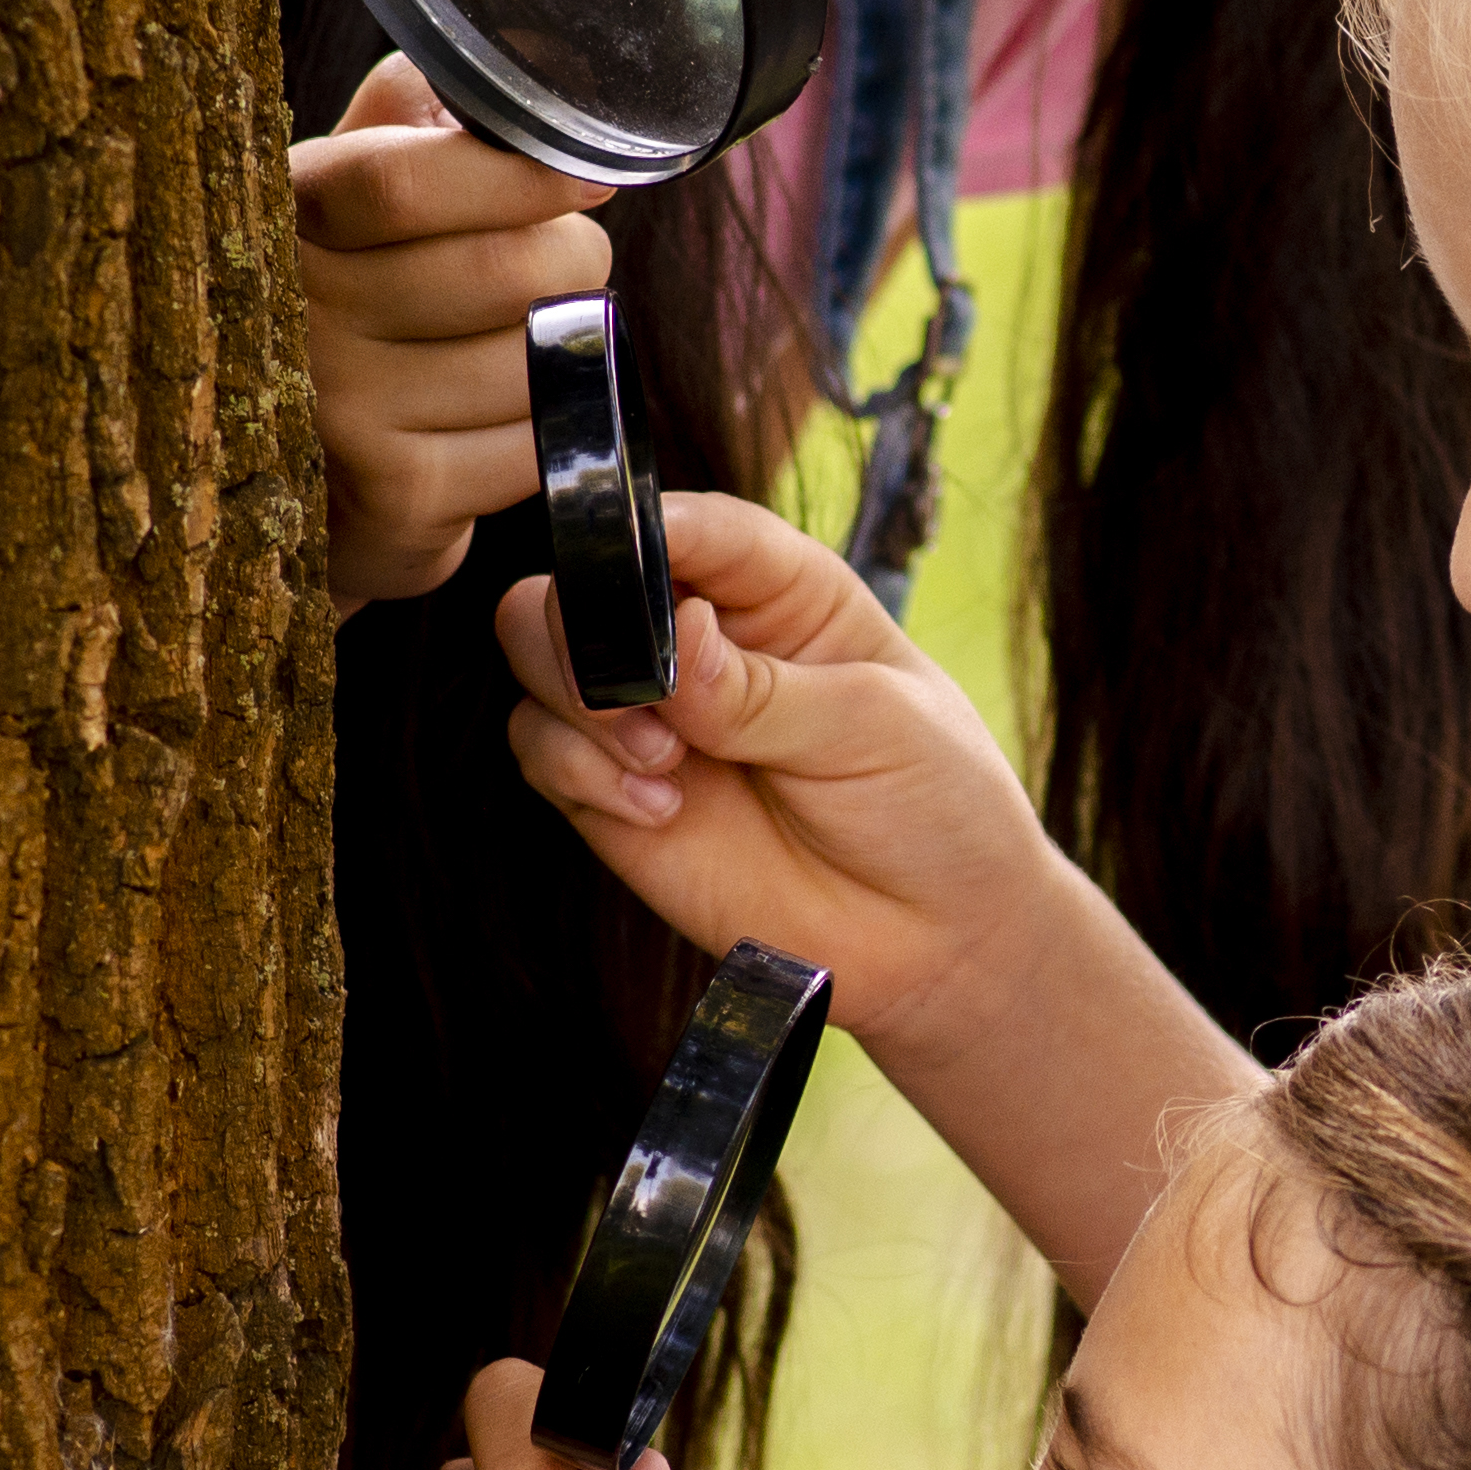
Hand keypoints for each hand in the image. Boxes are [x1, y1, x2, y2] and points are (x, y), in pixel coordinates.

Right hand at [296, 54, 616, 607]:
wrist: (305, 480)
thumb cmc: (353, 307)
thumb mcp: (352, 200)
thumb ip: (412, 122)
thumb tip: (517, 69)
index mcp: (288, 214)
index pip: (402, 179)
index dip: (516, 174)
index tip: (588, 175)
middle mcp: (296, 313)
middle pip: (502, 268)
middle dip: (574, 259)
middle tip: (570, 262)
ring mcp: (339, 411)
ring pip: (533, 358)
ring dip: (564, 348)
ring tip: (524, 342)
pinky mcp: (394, 497)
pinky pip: (534, 444)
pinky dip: (548, 429)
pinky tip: (497, 421)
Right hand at [504, 490, 1085, 1066]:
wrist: (933, 941)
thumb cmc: (932, 807)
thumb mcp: (873, 726)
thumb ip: (762, 686)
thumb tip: (672, 632)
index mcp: (782, 592)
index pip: (693, 528)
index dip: (645, 530)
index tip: (625, 561)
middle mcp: (702, 641)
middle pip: (579, 582)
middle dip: (580, 626)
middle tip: (636, 694)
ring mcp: (653, 718)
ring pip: (537, 657)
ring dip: (577, 702)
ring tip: (663, 763)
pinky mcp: (615, 796)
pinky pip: (540, 750)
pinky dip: (576, 770)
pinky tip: (659, 810)